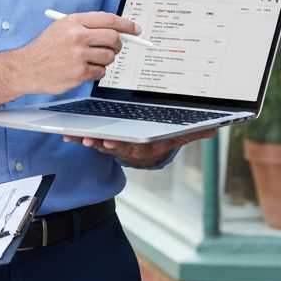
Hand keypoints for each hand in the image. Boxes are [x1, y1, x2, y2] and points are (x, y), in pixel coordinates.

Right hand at [17, 11, 141, 94]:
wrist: (27, 67)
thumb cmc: (46, 48)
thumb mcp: (62, 28)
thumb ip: (87, 26)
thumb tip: (116, 29)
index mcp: (73, 21)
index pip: (108, 19)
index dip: (126, 24)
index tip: (135, 29)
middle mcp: (77, 36)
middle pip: (113, 38)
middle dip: (117, 44)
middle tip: (114, 48)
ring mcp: (78, 55)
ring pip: (109, 57)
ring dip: (104, 60)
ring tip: (88, 60)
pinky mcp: (79, 73)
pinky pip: (101, 72)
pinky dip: (96, 72)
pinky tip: (82, 69)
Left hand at [62, 128, 216, 167]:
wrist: (148, 152)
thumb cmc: (161, 139)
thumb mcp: (177, 137)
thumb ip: (191, 132)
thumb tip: (212, 129)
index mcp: (147, 145)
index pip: (135, 146)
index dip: (123, 145)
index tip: (112, 143)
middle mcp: (131, 148)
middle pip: (116, 146)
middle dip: (104, 144)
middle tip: (93, 141)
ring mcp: (117, 146)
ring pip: (101, 144)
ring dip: (88, 141)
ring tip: (75, 136)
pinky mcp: (105, 142)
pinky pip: (92, 140)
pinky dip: (80, 137)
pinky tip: (68, 134)